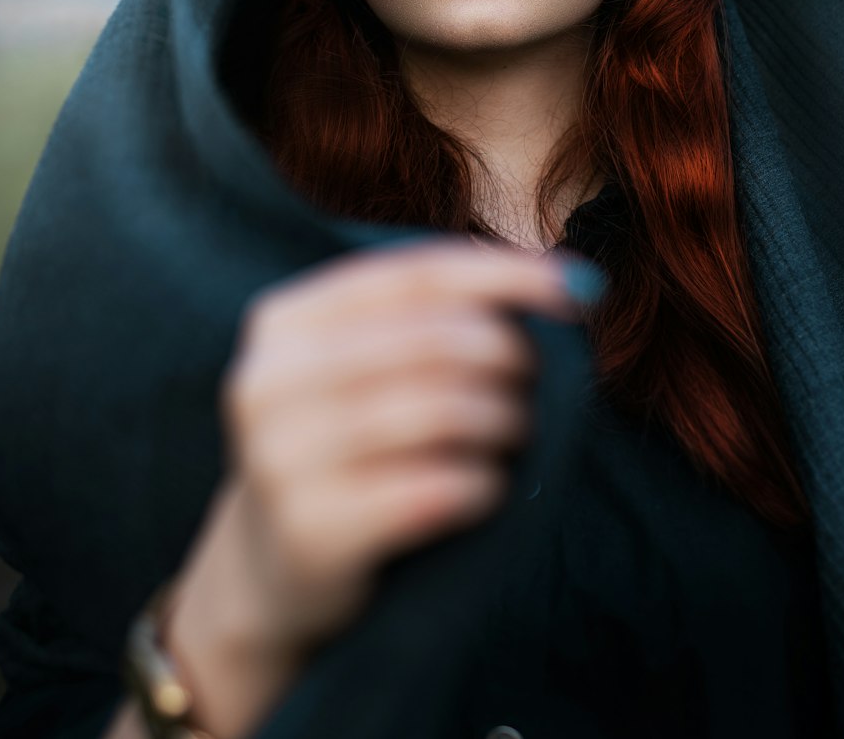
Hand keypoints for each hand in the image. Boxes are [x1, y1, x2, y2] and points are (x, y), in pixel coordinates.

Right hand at [212, 240, 583, 658]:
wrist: (271, 568)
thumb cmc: (346, 444)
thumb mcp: (361, 365)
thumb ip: (436, 315)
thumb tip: (570, 281)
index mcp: (286, 321)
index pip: (412, 275)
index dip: (501, 275)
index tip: (573, 288)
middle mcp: (270, 381)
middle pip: (430, 341)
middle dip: (505, 355)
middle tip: (533, 378)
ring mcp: (283, 458)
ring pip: (437, 413)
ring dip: (501, 419)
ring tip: (514, 430)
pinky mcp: (312, 531)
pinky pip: (434, 490)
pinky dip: (482, 483)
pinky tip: (486, 486)